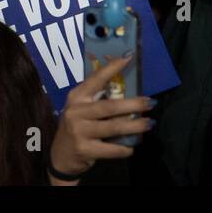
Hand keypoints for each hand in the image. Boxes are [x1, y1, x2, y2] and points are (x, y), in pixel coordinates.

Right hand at [48, 55, 153, 182]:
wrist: (60, 156)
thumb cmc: (77, 127)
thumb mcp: (81, 109)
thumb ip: (98, 100)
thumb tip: (128, 91)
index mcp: (77, 97)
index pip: (96, 78)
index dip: (112, 67)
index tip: (129, 57)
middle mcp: (76, 112)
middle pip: (110, 106)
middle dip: (134, 104)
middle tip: (151, 102)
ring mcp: (79, 131)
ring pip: (114, 127)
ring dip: (135, 126)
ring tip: (149, 124)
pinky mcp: (84, 149)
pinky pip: (110, 149)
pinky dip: (124, 148)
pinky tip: (132, 147)